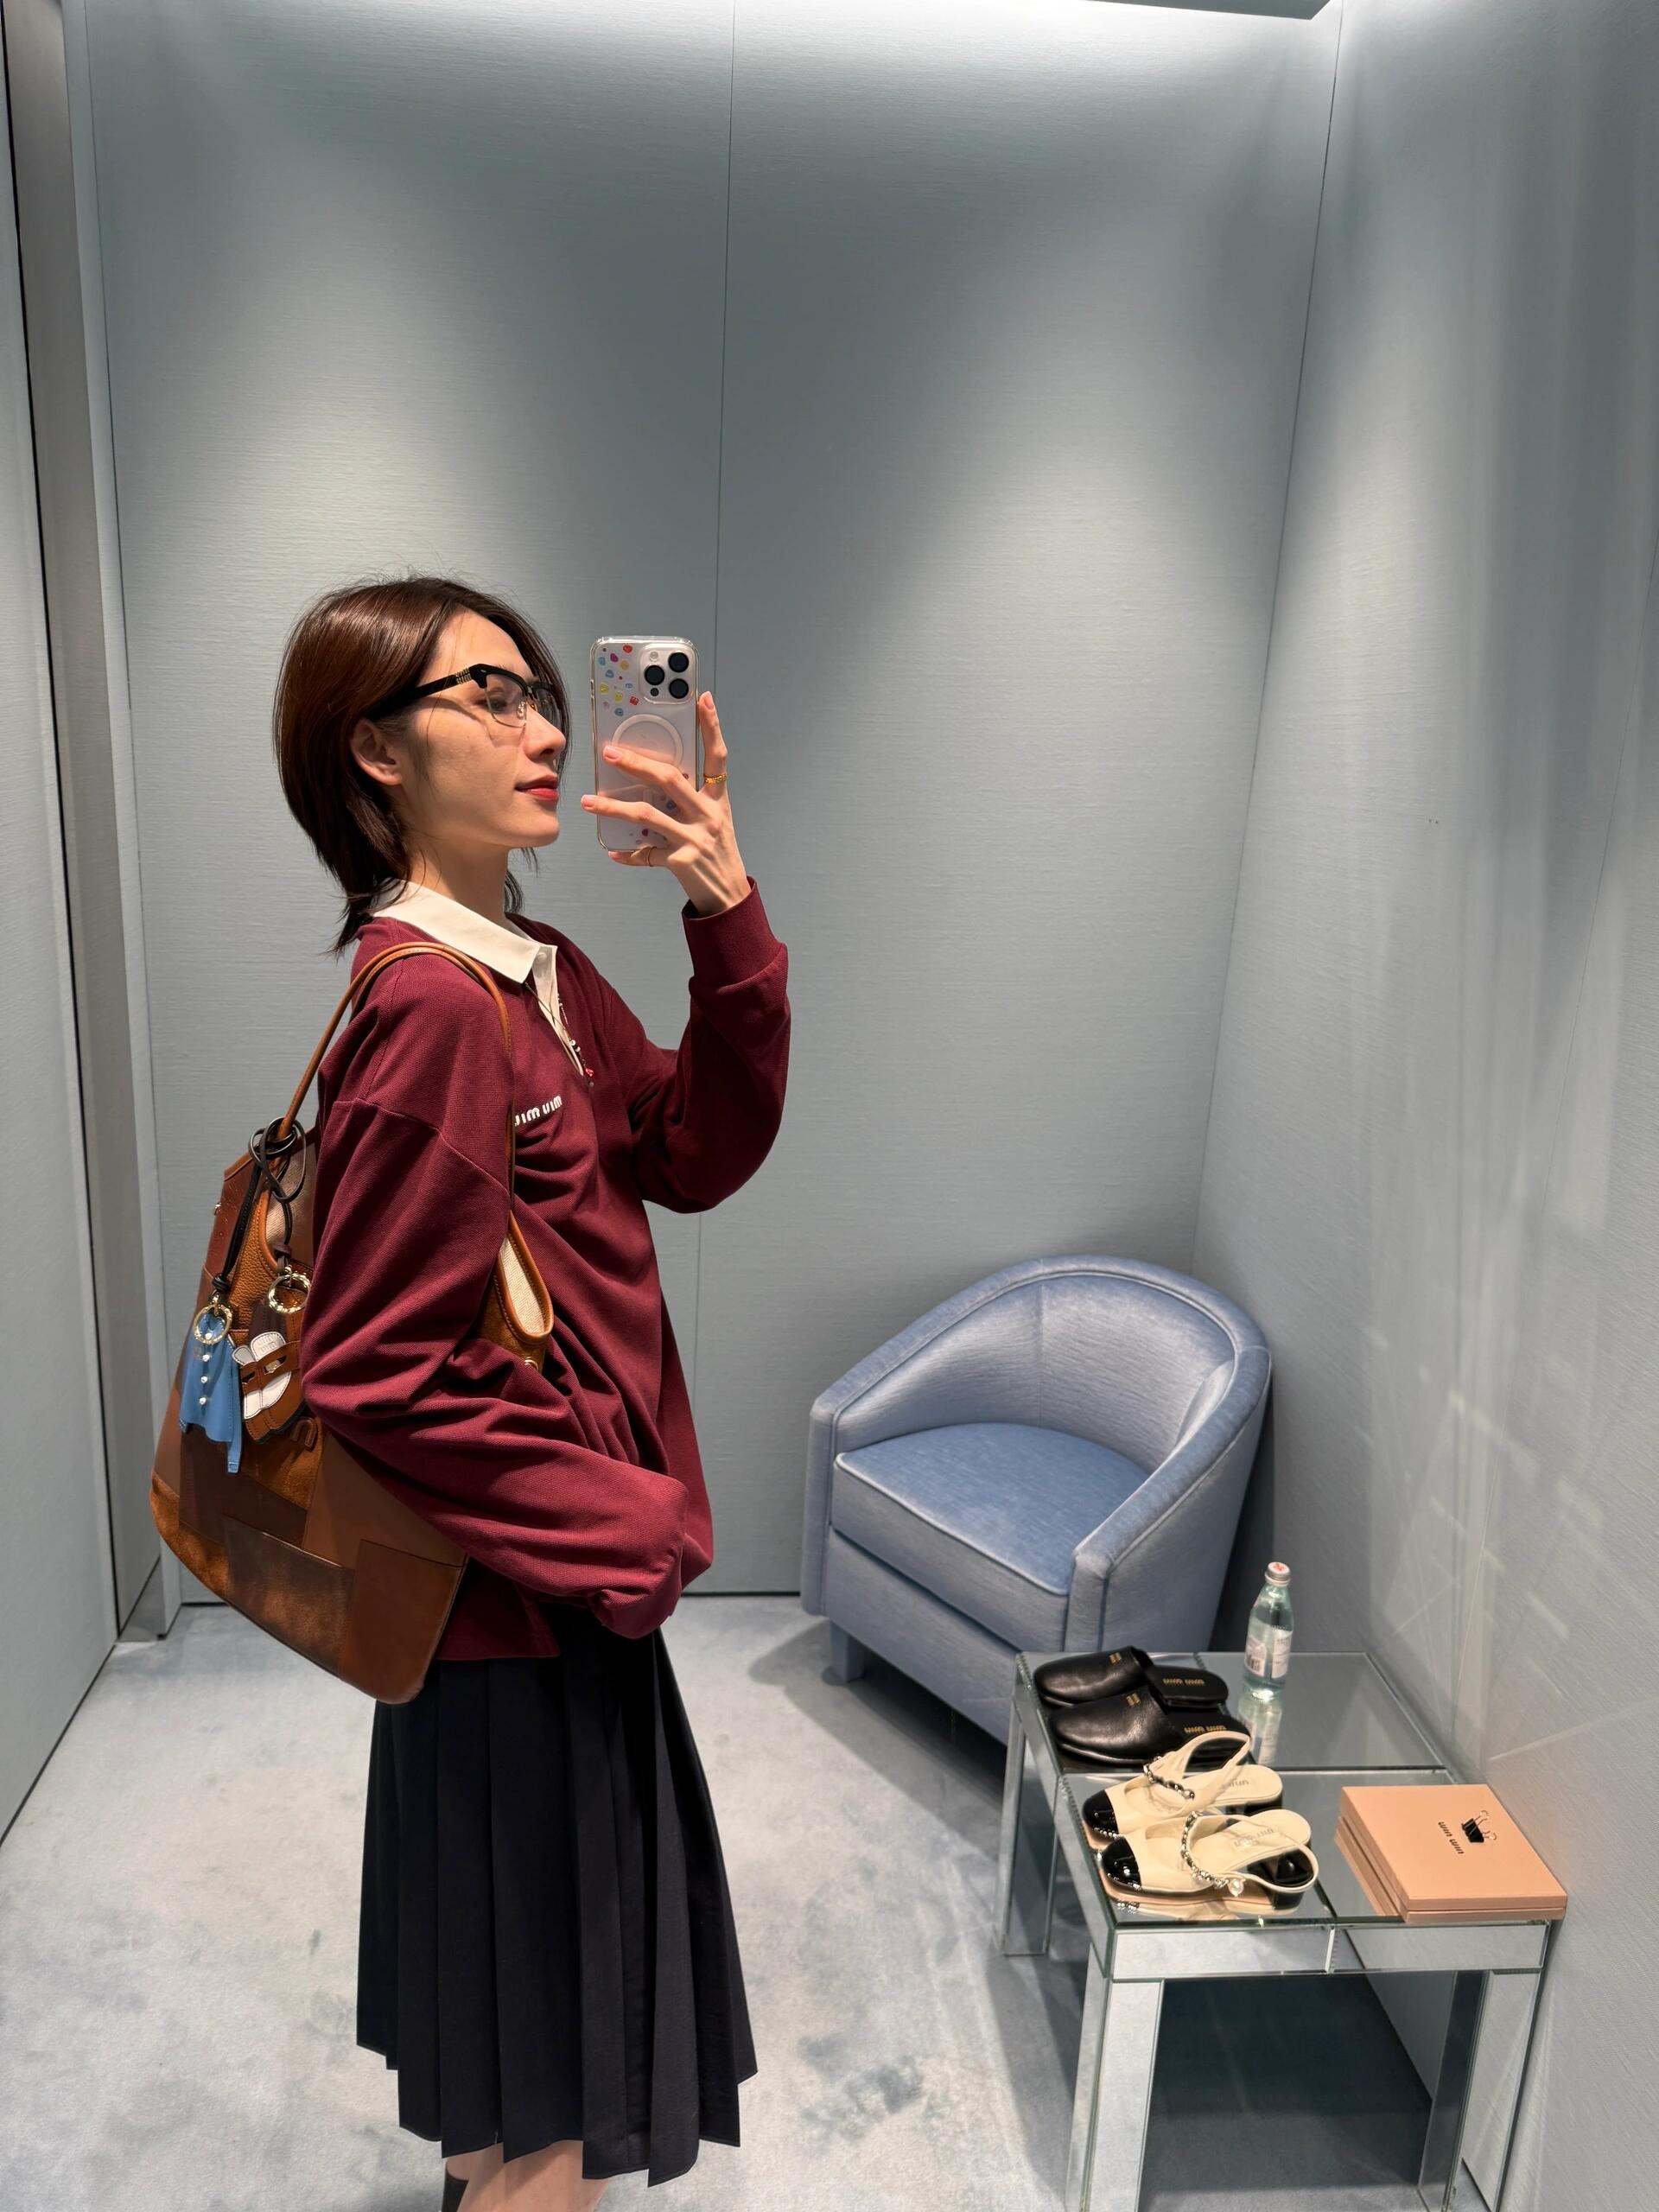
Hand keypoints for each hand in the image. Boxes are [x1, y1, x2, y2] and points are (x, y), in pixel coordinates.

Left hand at [581, 692, 749, 915]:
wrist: (728, 895)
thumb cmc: (716, 852)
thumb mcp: (713, 820)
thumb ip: (689, 799)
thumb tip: (651, 779)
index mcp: (717, 800)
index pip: (717, 757)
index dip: (711, 727)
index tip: (702, 698)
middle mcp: (708, 815)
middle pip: (670, 779)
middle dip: (636, 763)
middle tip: (608, 752)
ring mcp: (694, 838)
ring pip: (647, 815)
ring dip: (613, 807)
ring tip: (587, 801)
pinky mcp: (681, 862)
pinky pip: (645, 854)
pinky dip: (627, 854)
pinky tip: (612, 851)